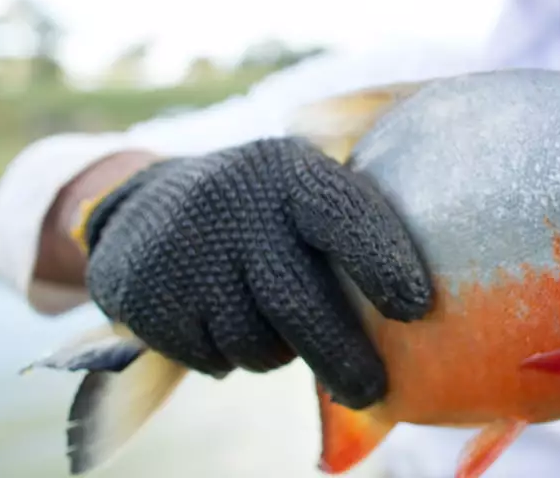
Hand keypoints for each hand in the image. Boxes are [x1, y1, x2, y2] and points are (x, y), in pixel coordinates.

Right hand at [78, 136, 433, 408]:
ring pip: (257, 343)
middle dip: (343, 355)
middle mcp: (235, 205)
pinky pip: (214, 359)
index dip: (383, 262)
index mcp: (289, 171)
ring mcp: (186, 250)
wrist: (141, 206)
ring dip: (279, 353)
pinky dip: (230, 357)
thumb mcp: (299, 189)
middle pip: (298, 302)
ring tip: (272, 323)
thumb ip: (348, 229)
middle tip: (371, 388)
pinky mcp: (148, 296)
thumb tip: (418, 311)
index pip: (342, 215)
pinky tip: (221, 320)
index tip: (416, 309)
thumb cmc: (260, 209)